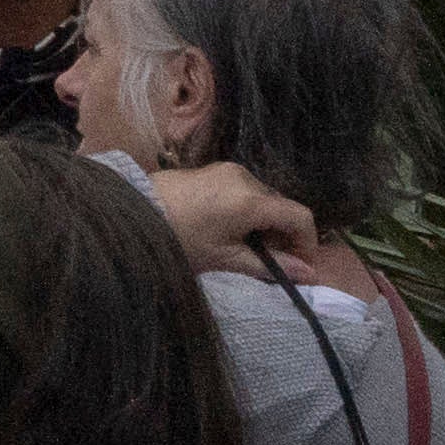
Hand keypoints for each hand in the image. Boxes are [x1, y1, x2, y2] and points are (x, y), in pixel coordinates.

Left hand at [130, 154, 325, 273]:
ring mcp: (230, 170)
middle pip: (283, 206)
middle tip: (272, 262)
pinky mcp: (216, 169)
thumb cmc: (180, 239)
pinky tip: (233, 230)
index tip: (299, 266)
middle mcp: (246, 177)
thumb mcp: (226, 258)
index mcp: (251, 199)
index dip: (307, 243)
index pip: (300, 216)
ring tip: (248, 249)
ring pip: (266, 198)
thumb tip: (309, 275)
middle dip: (284, 236)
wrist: (135, 212)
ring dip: (267, 224)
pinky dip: (251, 211)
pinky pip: (248, 190)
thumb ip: (269, 265)